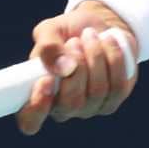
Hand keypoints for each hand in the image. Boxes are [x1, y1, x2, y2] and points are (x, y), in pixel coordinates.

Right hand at [16, 1, 137, 134]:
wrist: (98, 26)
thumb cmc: (67, 32)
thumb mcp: (50, 30)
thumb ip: (47, 47)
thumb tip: (62, 68)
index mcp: (38, 95)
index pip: (30, 121)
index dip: (37, 108)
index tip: (45, 80)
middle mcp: (63, 108)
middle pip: (71, 104)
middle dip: (77, 68)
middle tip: (74, 41)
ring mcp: (90, 107)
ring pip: (97, 92)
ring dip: (95, 57)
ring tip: (89, 35)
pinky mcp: (113, 99)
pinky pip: (117, 85)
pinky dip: (114, 58)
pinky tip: (107, 41)